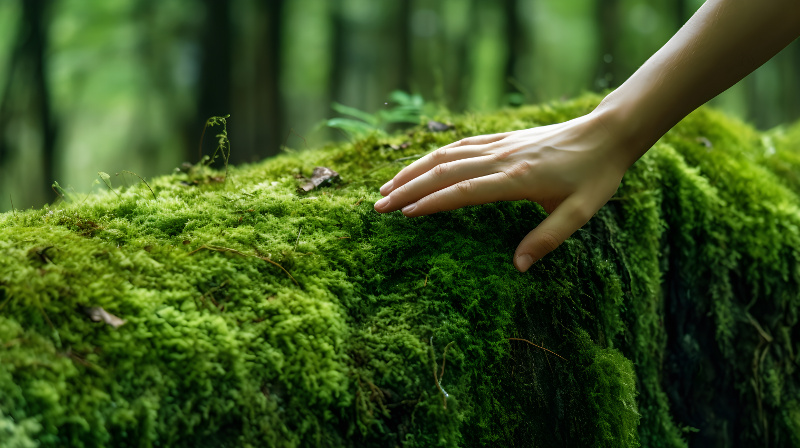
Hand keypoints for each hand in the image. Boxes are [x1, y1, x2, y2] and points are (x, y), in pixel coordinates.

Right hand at [373, 112, 631, 271]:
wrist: (607, 132)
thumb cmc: (595, 176)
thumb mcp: (579, 213)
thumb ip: (547, 240)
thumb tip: (518, 267)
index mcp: (517, 179)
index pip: (463, 191)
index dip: (432, 202)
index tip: (404, 215)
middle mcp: (501, 158)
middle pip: (444, 172)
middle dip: (408, 189)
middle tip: (378, 206)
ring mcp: (499, 145)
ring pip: (446, 155)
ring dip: (414, 171)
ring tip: (387, 188)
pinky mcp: (501, 138)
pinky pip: (459, 145)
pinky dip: (433, 156)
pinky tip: (419, 167)